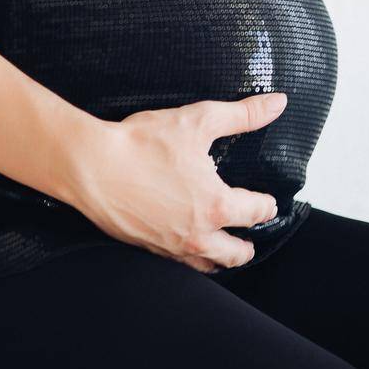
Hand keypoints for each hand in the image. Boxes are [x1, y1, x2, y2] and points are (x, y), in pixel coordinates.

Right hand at [71, 92, 287, 273]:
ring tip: (224, 248)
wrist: (91, 166)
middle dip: (247, 245)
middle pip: (236, 253)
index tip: (267, 202)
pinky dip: (191, 258)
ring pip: (207, 265)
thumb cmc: (142, 143)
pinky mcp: (147, 247)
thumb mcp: (198, 120)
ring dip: (221, 257)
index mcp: (216, 205)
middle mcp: (197, 234)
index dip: (266, 206)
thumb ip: (242, 114)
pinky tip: (186, 245)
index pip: (255, 212)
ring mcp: (171, 246)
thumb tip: (277, 103)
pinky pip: (178, 263)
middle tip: (250, 236)